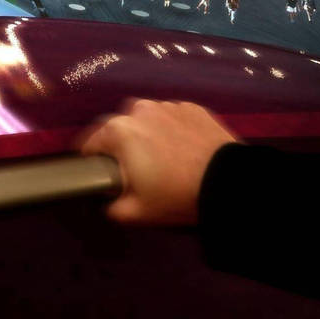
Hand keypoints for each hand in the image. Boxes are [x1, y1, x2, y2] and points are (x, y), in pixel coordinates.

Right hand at [79, 99, 235, 225]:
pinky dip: (173, 130)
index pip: (89, 143)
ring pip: (146, 120)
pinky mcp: (192, 108)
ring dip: (148, 135)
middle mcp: (137, 110)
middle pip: (118, 128)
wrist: (230, 184)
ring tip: (166, 159)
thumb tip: (106, 198)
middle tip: (140, 171)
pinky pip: (172, 118)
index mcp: (117, 131)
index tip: (107, 175)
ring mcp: (167, 106)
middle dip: (123, 146)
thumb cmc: (177, 196)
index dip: (93, 161)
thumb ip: (110, 206)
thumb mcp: (136, 212)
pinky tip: (185, 150)